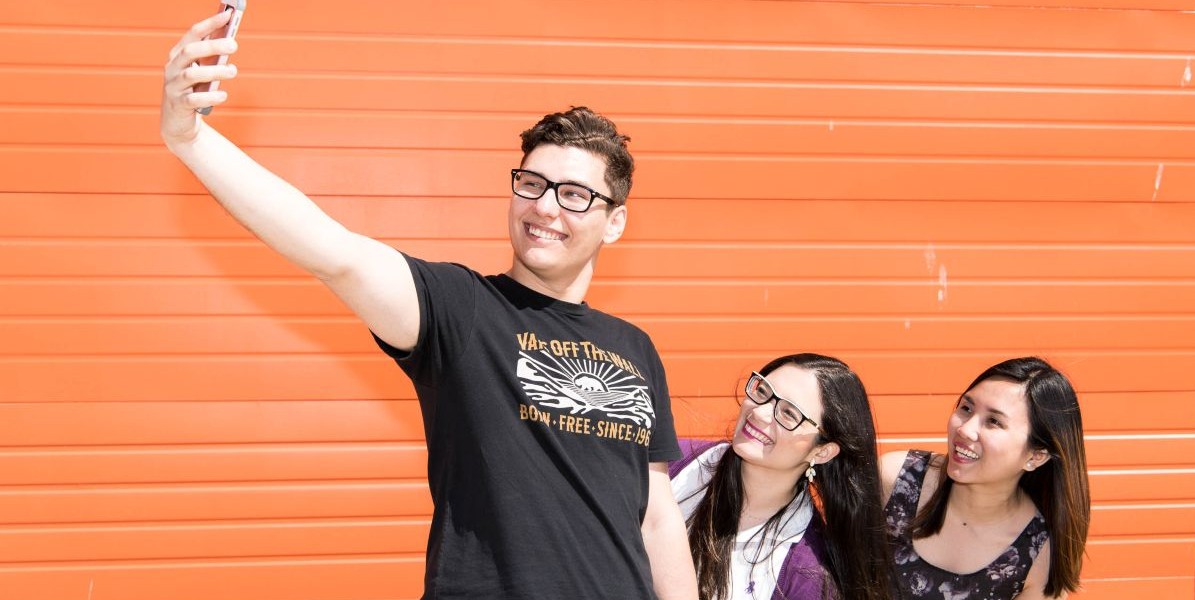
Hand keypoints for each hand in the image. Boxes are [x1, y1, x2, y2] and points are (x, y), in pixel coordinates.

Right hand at [160, 10, 238, 146]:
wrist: (178, 122)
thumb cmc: (194, 90)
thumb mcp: (201, 71)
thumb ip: (211, 57)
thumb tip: (230, 40)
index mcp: (178, 55)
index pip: (193, 34)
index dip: (210, 24)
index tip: (228, 15)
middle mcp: (172, 68)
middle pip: (190, 52)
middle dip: (212, 46)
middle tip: (234, 44)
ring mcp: (173, 86)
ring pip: (192, 74)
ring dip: (214, 71)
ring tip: (233, 70)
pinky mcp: (178, 105)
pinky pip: (193, 99)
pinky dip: (209, 96)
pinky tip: (223, 94)